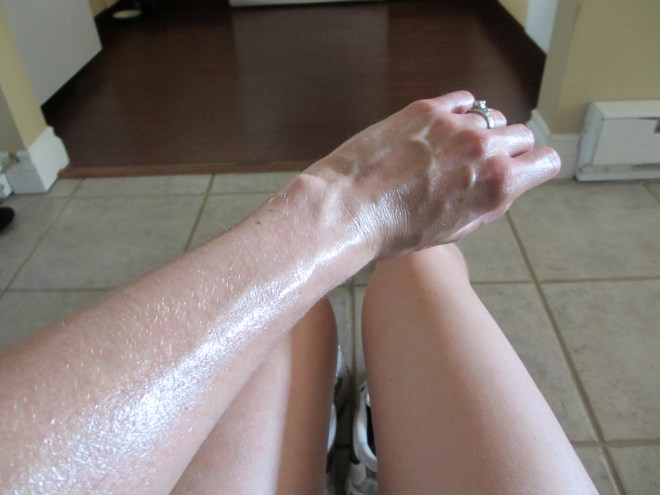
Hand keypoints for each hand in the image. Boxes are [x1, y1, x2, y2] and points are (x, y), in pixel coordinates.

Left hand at [306, 91, 559, 257]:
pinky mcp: (428, 108)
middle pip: (520, 136)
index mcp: (499, 184)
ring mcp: (456, 123)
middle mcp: (484, 148)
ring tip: (453, 149)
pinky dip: (460, 111)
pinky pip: (463, 100)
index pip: (546, 160)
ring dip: (481, 130)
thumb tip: (505, 182)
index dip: (535, 167)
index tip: (524, 169)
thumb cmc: (398, 229)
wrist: (350, 207)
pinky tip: (443, 127)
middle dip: (508, 150)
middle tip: (480, 165)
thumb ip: (490, 202)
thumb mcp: (456, 229)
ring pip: (491, 116)